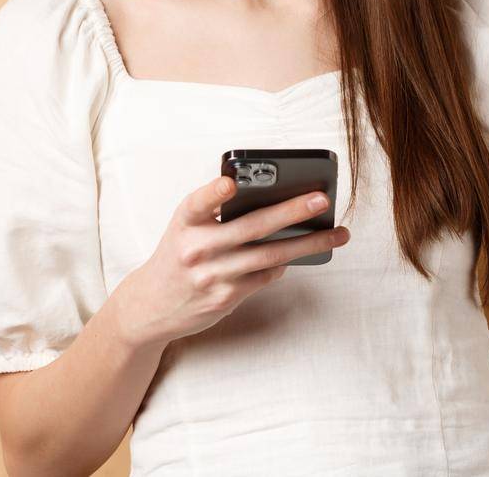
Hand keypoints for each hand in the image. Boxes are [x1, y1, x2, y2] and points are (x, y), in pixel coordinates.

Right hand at [112, 175, 350, 348]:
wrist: (150, 305)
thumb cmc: (178, 255)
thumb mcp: (185, 228)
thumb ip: (216, 213)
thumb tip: (275, 202)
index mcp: (185, 222)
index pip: (198, 203)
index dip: (214, 193)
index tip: (231, 183)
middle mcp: (197, 248)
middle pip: (252, 226)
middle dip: (291, 211)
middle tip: (322, 199)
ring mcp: (212, 275)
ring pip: (270, 255)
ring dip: (307, 243)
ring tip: (337, 234)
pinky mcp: (225, 297)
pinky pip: (265, 276)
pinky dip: (284, 263)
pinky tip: (299, 254)